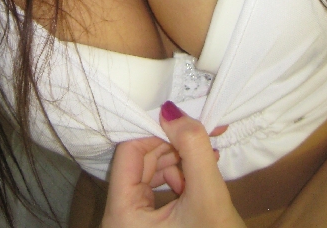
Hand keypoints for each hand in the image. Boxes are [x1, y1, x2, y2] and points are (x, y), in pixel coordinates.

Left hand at [101, 101, 244, 227]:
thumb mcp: (208, 197)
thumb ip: (192, 148)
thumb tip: (172, 109)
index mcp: (119, 215)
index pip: (129, 151)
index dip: (157, 132)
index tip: (186, 123)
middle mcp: (118, 218)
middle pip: (140, 161)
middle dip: (174, 146)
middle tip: (204, 135)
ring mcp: (133, 223)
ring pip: (151, 173)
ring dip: (180, 161)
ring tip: (208, 159)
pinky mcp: (148, 226)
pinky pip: (158, 189)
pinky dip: (181, 178)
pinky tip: (203, 175)